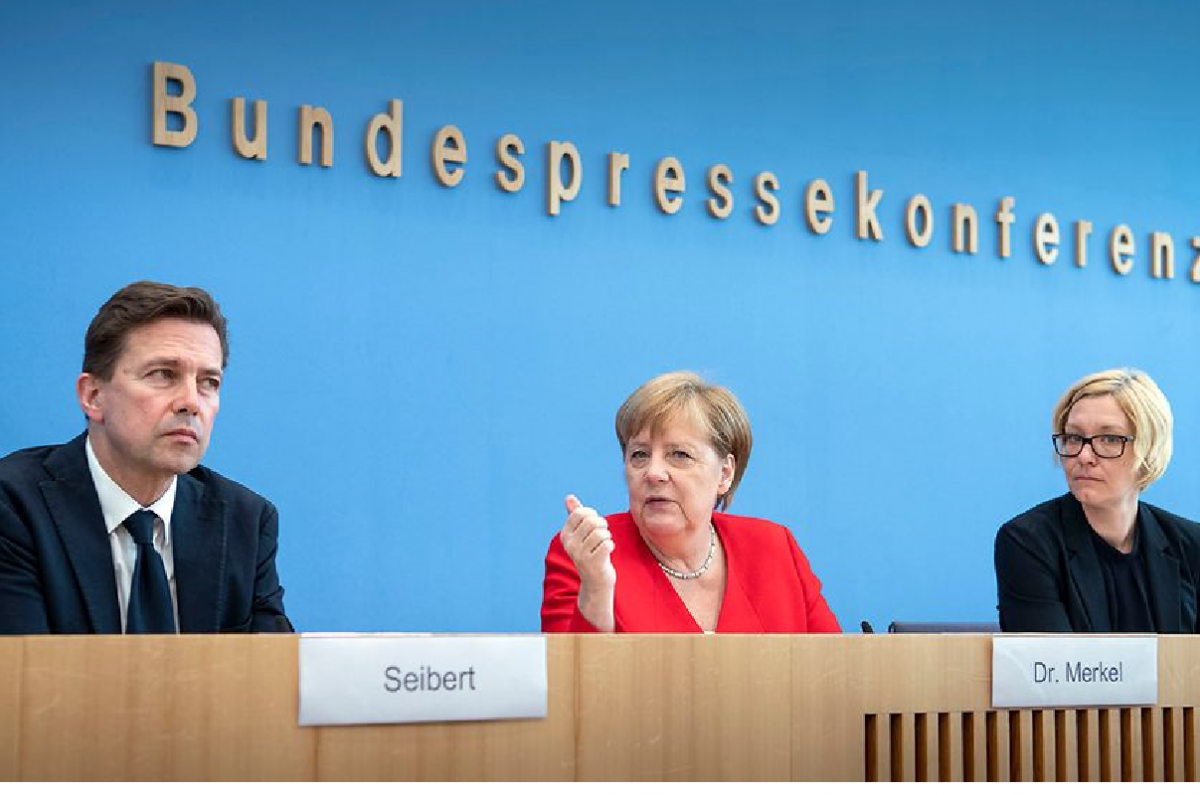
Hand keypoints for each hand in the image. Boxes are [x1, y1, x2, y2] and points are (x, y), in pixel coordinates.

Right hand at [559, 494, 615, 630]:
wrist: (595, 582)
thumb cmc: (590, 553)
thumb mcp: (582, 534)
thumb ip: (575, 515)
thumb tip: (568, 497)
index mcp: (565, 535)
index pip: (580, 513)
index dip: (593, 515)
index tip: (595, 524)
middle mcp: (569, 545)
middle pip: (592, 521)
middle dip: (602, 525)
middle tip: (603, 534)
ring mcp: (580, 555)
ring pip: (601, 532)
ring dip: (607, 536)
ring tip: (605, 543)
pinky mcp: (592, 563)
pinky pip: (607, 544)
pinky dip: (611, 546)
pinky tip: (607, 552)